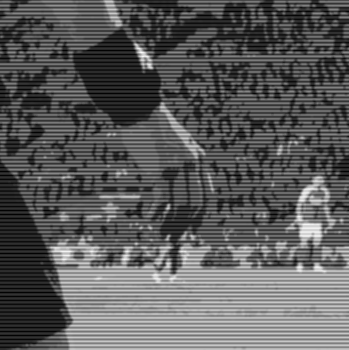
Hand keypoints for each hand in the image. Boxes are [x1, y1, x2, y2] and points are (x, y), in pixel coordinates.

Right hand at [114, 103, 214, 243]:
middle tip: (176, 238)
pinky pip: (161, 197)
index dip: (200, 214)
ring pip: (179, 204)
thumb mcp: (181, 142)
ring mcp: (176, 168)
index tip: (192, 228)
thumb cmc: (157, 126)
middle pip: (194, 203)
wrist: (142, 111)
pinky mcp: (159, 169)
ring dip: (171, 222)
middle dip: (185, 224)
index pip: (206, 194)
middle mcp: (192, 165)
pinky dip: (157, 211)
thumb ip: (187, 161)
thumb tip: (185, 181)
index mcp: (200, 159)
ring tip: (164, 234)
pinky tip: (152, 218)